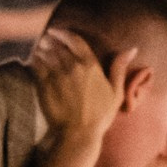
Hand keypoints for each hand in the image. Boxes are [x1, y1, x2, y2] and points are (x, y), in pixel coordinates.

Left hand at [27, 26, 122, 147]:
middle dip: (52, 40)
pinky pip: (36, 65)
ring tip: (40, 48)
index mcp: (90, 66)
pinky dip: (34, 60)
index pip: (75, 41)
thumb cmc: (100, 116)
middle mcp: (73, 67)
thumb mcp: (116, 92)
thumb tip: (131, 49)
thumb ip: (120, 68)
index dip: (65, 33)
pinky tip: (34, 60)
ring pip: (46, 53)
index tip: (57, 31)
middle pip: (58, 45)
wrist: (78, 134)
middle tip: (47, 39)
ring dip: (43, 48)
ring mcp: (57, 75)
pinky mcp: (43, 85)